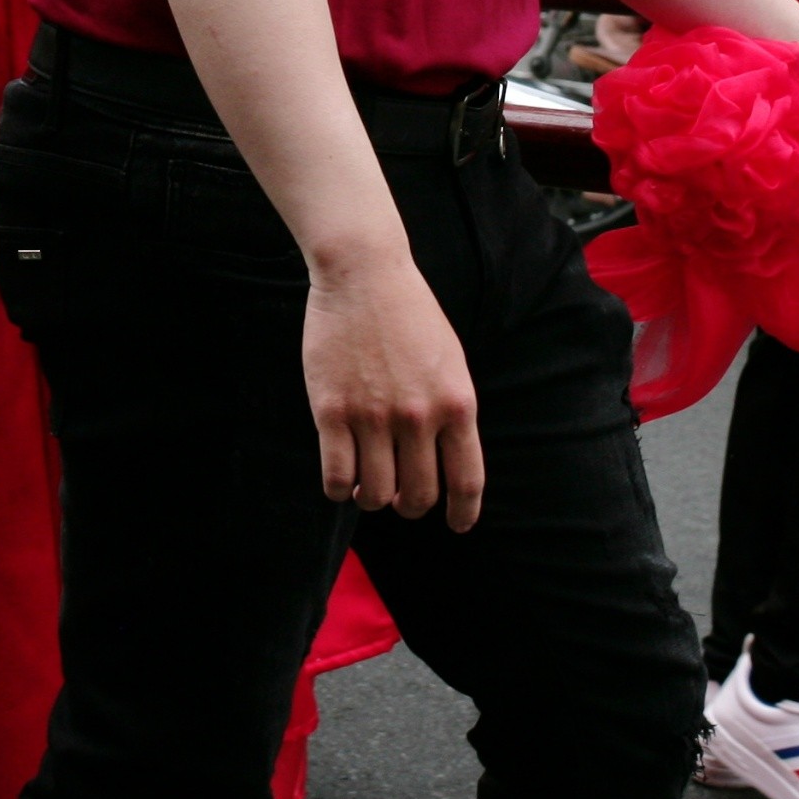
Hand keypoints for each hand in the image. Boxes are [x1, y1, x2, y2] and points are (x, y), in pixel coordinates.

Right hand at [300, 244, 481, 528]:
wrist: (364, 273)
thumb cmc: (410, 315)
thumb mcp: (450, 362)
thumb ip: (451, 411)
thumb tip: (443, 461)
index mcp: (457, 404)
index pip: (466, 480)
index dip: (463, 513)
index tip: (456, 525)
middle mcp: (419, 416)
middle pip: (418, 495)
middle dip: (410, 505)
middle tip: (399, 497)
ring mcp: (374, 416)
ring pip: (376, 494)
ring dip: (373, 499)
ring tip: (367, 485)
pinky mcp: (332, 411)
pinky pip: (337, 477)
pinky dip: (340, 490)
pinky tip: (341, 479)